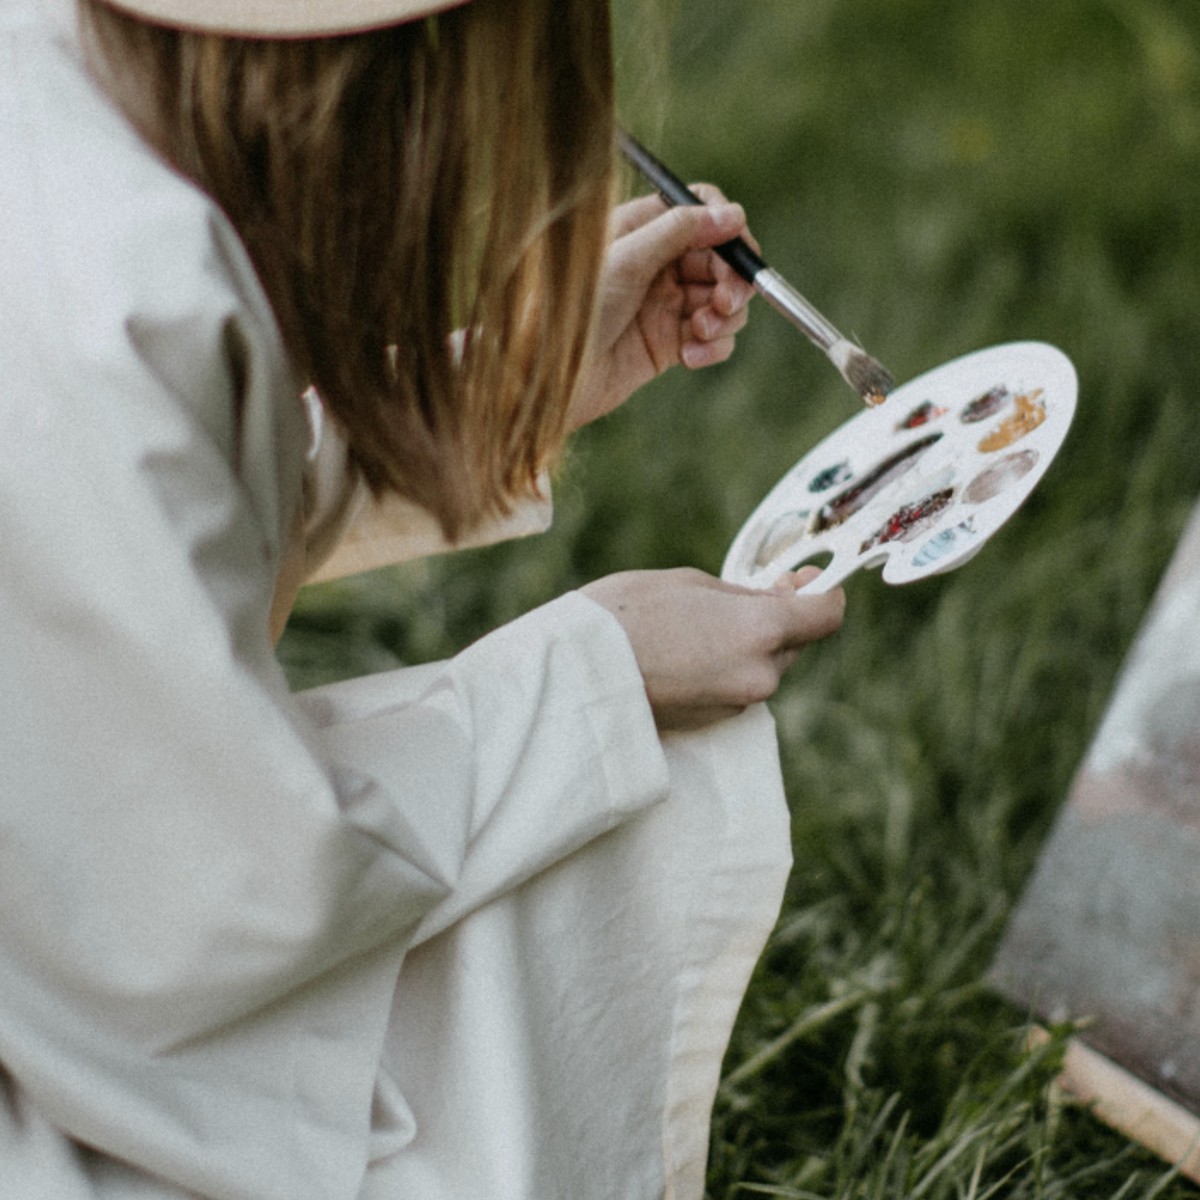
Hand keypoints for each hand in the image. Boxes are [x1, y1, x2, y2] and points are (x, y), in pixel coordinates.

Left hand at [569, 190, 757, 428]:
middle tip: (725, 303)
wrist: (549, 377)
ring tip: (701, 332)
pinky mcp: (669, 345)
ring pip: (724, 300)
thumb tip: (734, 215)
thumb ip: (680, 231)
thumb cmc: (573, 311)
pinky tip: (691, 358)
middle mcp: (657, 264)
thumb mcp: (626, 259)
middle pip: (721, 258)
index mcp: (642, 230)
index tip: (736, 248)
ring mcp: (665, 305)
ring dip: (726, 316)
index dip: (726, 228)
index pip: (700, 211)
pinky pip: (713, 339)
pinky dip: (714, 347)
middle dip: (732, 279)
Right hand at [581, 566, 844, 730]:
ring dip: (745, 647)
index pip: (826, 615)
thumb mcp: (691, 583)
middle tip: (734, 597)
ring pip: (762, 667)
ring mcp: (738, 703)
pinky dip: (723, 670)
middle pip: (793, 643)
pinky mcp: (714, 722)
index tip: (804, 580)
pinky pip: (735, 688)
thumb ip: (742, 595)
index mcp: (761, 629)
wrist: (577, 674)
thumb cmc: (626, 614)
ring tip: (693, 627)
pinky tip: (682, 654)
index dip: (823, 593)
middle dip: (774, 621)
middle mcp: (761, 673)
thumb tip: (775, 598)